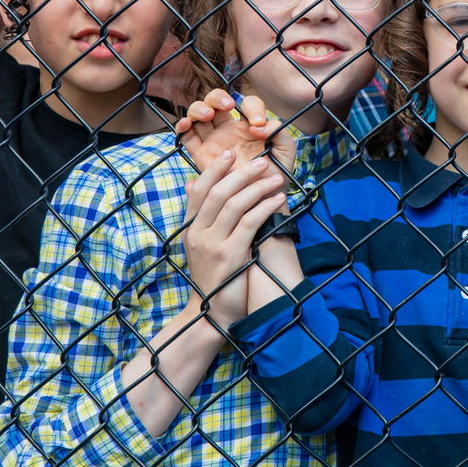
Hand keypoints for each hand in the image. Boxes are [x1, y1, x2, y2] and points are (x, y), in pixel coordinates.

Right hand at [177, 89, 296, 177]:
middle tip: (226, 107)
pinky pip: (187, 137)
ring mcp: (214, 141)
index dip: (252, 107)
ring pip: (198, 115)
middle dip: (217, 97)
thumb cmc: (278, 174)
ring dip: (198, 109)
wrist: (265, 200)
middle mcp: (230, 130)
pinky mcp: (201, 155)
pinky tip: (186, 124)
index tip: (257, 124)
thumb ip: (278, 132)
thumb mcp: (286, 150)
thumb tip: (255, 126)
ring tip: (208, 116)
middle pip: (215, 101)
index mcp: (251, 124)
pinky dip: (182, 127)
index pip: (247, 103)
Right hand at [182, 151, 288, 329]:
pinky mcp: (230, 256)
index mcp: (190, 229)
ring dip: (257, 188)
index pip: (198, 191)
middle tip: (261, 162)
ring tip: (276, 179)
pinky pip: (249, 223)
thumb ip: (201, 216)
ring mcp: (213, 245)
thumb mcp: (201, 244)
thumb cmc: (214, 275)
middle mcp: (197, 235)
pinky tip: (277, 200)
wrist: (212, 313)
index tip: (230, 154)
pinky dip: (264, 208)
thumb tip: (193, 185)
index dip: (214, 169)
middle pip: (218, 193)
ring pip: (234, 205)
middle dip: (241, 174)